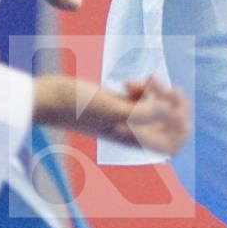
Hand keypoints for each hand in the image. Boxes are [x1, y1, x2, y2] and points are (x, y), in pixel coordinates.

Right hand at [32, 75, 191, 156]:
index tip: (170, 107)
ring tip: (140, 81)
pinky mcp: (117, 103)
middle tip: (163, 89)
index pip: (172, 146)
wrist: (46, 98)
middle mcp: (132, 131)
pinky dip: (144, 88)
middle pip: (170, 126)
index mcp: (133, 140)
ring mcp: (125, 117)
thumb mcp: (109, 108)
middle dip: (174, 104)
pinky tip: (129, 82)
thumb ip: (140, 113)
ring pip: (158, 108)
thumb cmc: (74, 105)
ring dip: (158, 92)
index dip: (180, 127)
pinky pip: (143, 99)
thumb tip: (168, 111)